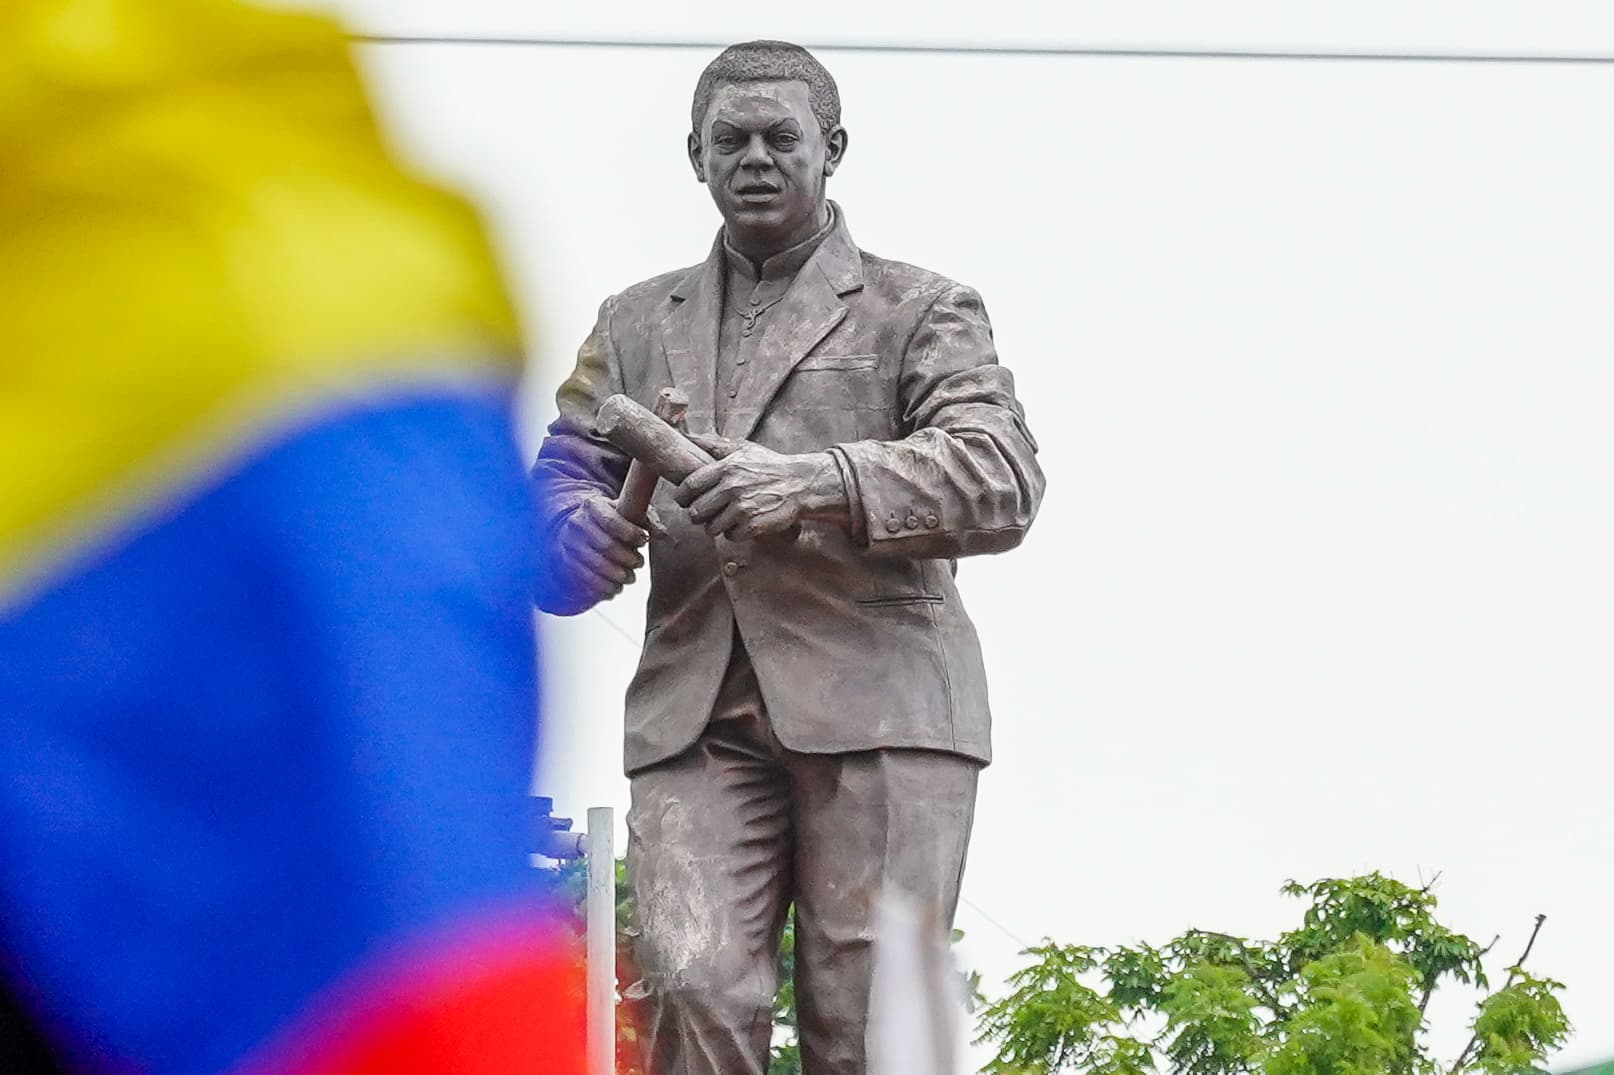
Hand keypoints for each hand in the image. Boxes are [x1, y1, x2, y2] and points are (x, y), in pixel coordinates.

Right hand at [551, 493, 647, 609]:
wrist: (583, 525)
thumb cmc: (613, 518)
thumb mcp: (629, 512)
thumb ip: (647, 521)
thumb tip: (662, 534)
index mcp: (593, 505)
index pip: (611, 521)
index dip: (630, 534)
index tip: (643, 541)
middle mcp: (577, 523)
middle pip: (605, 545)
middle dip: (627, 557)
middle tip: (639, 563)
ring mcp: (569, 543)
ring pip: (595, 565)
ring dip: (617, 575)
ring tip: (630, 578)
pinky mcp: (567, 562)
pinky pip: (585, 579)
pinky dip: (603, 588)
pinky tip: (615, 589)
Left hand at [674, 435, 847, 540]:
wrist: (801, 484)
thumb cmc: (770, 467)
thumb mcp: (744, 450)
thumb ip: (716, 445)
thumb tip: (690, 437)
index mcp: (725, 468)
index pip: (689, 487)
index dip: (682, 497)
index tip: (685, 501)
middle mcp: (731, 488)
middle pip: (696, 512)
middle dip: (699, 515)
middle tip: (707, 513)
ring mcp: (742, 508)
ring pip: (712, 528)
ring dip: (717, 526)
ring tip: (728, 518)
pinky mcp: (753, 525)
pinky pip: (731, 536)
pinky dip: (735, 533)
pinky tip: (743, 524)